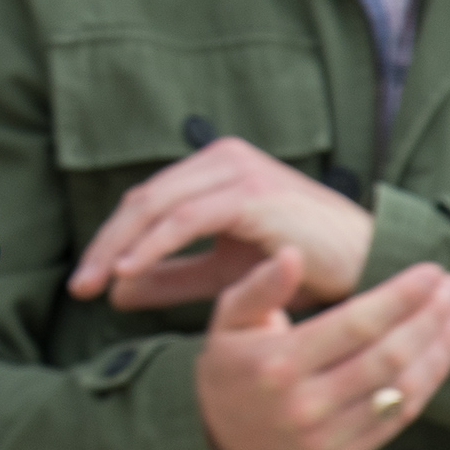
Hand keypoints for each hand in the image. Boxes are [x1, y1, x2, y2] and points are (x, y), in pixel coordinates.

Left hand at [72, 137, 374, 312]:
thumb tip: (115, 291)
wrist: (370, 268)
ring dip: (119, 248)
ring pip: (158, 206)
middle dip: (106, 244)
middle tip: (79, 287)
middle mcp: (224, 158)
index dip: (111, 240)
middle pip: (144, 199)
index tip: (85, 283)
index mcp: (216, 169)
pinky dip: (152, 246)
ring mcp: (239, 171)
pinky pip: (187, 219)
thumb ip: (171, 277)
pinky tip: (127, 273)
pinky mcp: (253, 193)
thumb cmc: (302, 269)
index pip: (147, 201)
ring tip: (94, 284)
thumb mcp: (224, 274)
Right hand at [193, 252, 449, 449]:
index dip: (401, 296)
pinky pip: (398, 418)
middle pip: (389, 357)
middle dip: (431, 317)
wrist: (213, 437)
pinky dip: (429, 382)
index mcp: (278, 364)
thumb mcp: (229, 316)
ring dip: (441, 349)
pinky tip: (443, 350)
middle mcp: (306, 404)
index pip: (356, 325)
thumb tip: (292, 253)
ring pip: (402, 390)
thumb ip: (261, 285)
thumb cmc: (229, 363)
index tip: (432, 270)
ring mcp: (327, 436)